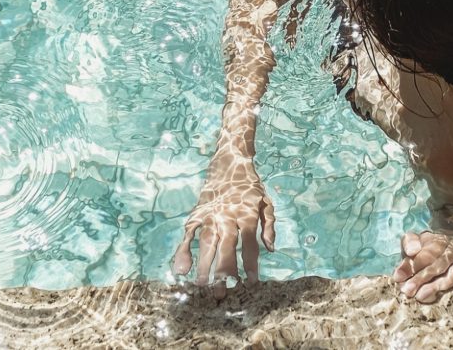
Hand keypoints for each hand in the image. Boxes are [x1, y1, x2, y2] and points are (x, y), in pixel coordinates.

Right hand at [172, 151, 275, 295]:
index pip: (250, 243)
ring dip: (204, 263)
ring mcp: (211, 214)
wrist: (230, 161)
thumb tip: (271, 248)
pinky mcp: (198, 213)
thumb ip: (269, 225)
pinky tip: (181, 268)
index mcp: (247, 214)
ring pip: (207, 241)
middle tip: (222, 291)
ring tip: (202, 285)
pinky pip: (189, 233)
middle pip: (226, 245)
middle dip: (224, 269)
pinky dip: (184, 250)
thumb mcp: (266, 201)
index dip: (251, 263)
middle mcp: (228, 215)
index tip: (252, 282)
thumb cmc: (250, 186)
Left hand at [392, 231, 452, 302]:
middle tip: (409, 292)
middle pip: (439, 265)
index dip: (411, 266)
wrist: (444, 244)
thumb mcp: (414, 240)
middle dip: (422, 279)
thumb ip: (410, 243)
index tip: (398, 279)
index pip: (425, 253)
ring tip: (423, 296)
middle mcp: (451, 250)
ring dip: (441, 284)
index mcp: (436, 241)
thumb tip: (412, 251)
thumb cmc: (425, 247)